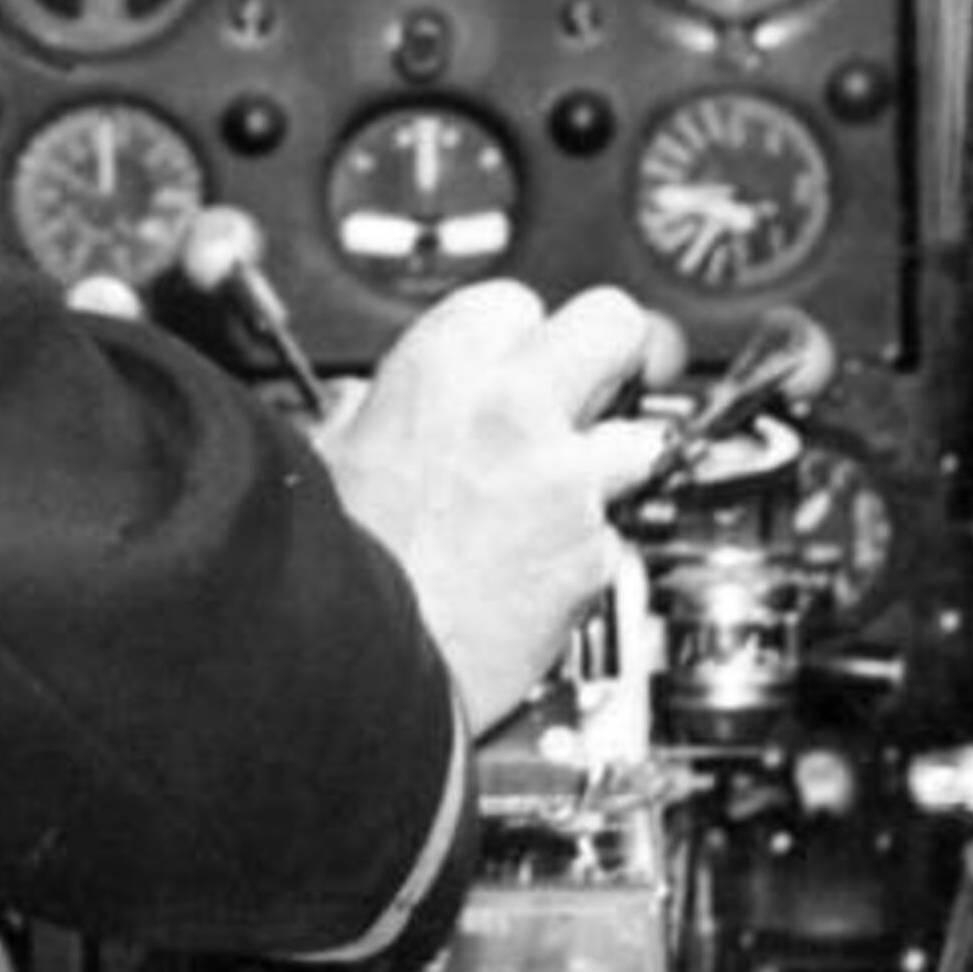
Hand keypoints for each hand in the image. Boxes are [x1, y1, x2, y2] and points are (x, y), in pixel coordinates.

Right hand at [316, 281, 676, 733]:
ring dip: (613, 463)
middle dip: (608, 355)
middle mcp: (516, 409)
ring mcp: (566, 481)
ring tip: (563, 497)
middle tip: (591, 389)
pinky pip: (614, 534)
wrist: (360, 669)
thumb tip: (376, 403)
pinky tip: (539, 569)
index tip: (518, 362)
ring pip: (642, 436)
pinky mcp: (595, 553)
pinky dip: (586, 551)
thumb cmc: (336, 569)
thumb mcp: (329, 457)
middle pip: (615, 323)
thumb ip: (373, 413)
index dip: (518, 338)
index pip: (520, 301)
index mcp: (442, 368)